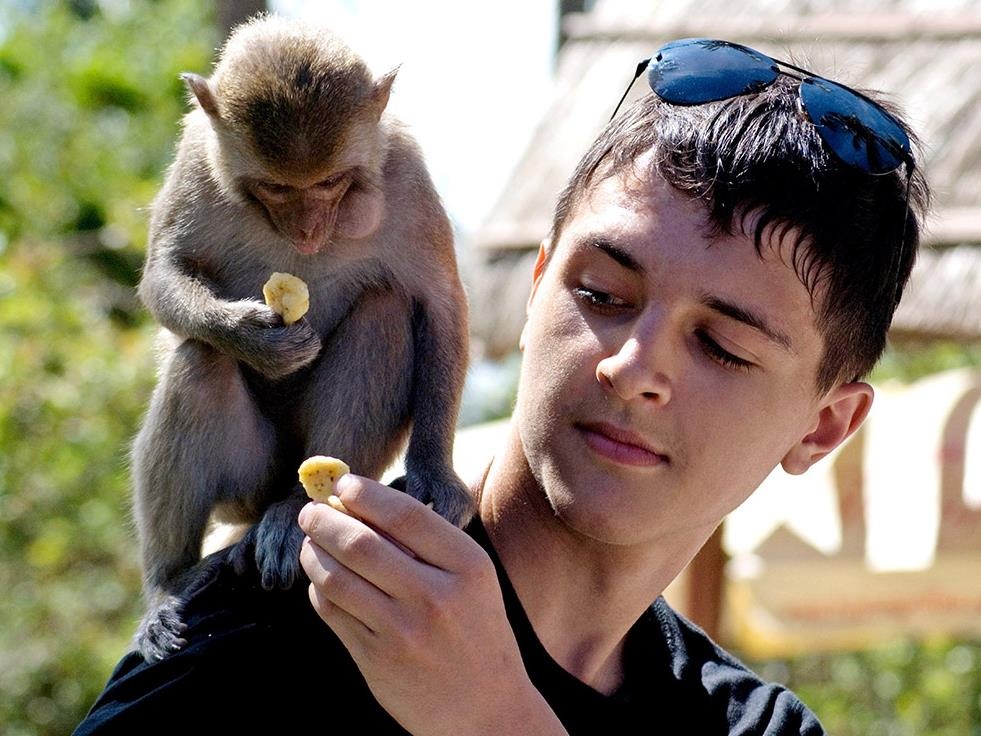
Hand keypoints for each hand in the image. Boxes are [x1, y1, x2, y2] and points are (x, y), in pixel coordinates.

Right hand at [223, 300, 320, 378]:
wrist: (221, 332)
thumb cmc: (240, 316)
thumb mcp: (256, 310)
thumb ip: (274, 315)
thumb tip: (289, 318)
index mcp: (272, 346)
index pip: (304, 335)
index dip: (302, 324)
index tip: (290, 317)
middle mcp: (275, 362)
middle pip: (311, 347)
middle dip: (307, 333)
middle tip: (292, 323)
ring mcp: (276, 370)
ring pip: (309, 355)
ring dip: (304, 341)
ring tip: (286, 331)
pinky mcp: (275, 373)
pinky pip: (301, 360)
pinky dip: (300, 349)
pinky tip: (284, 342)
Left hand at [298, 476, 567, 735]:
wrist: (485, 710)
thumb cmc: (476, 631)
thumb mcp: (473, 580)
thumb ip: (429, 543)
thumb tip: (361, 502)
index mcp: (467, 567)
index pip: (406, 515)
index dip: (367, 494)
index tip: (343, 484)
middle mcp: (436, 597)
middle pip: (361, 544)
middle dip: (325, 520)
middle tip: (310, 511)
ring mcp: (403, 632)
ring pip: (336, 578)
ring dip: (313, 553)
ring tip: (310, 542)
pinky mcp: (376, 661)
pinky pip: (331, 612)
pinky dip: (318, 588)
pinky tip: (322, 580)